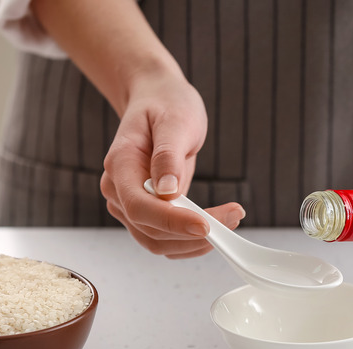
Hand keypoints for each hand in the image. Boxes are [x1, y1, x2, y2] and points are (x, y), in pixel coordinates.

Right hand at [100, 67, 245, 258]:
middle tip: (234, 216)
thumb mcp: (175, 121)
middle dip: (193, 234)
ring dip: (195, 242)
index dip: (172, 221)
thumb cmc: (166, 105)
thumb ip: (168, 156)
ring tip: (231, 218)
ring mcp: (129, 205)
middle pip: (150, 231)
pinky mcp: (147, 212)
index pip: (139, 206)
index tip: (206, 225)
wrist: (158, 101)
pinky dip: (191, 241)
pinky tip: (218, 225)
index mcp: (120, 165)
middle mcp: (118, 190)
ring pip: (158, 242)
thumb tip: (167, 192)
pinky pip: (166, 238)